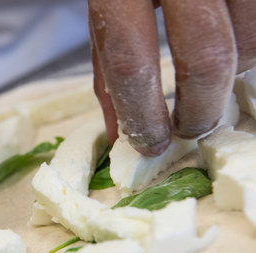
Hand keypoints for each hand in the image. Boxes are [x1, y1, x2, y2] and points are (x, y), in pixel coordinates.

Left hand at [89, 0, 255, 155]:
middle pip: (206, 56)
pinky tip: (238, 45)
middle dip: (202, 108)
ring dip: (238, 72)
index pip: (131, 63)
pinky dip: (255, 42)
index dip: (144, 115)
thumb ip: (110, 71)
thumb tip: (118, 135)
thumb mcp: (105, 14)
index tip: (152, 145)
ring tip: (215, 75)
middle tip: (191, 128)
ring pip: (253, 39)